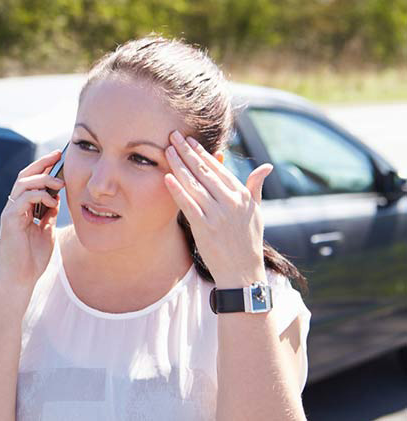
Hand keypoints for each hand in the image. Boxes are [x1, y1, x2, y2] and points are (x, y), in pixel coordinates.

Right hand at [0, 149, 64, 291]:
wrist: (20, 280)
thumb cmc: (32, 260)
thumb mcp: (46, 232)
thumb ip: (49, 215)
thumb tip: (57, 199)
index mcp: (23, 209)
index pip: (31, 181)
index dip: (44, 168)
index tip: (60, 158)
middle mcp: (14, 207)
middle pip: (25, 176)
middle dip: (42, 164)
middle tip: (58, 156)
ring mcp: (10, 212)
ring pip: (23, 183)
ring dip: (43, 179)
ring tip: (60, 183)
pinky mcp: (9, 220)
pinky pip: (23, 199)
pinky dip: (39, 195)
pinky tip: (52, 201)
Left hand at [163, 131, 272, 287]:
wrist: (242, 271)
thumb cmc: (248, 241)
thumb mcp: (256, 212)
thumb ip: (255, 188)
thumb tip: (266, 167)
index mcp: (242, 195)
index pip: (219, 168)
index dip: (203, 153)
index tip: (190, 141)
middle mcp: (230, 202)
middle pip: (204, 171)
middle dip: (187, 152)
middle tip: (173, 136)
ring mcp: (217, 214)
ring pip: (194, 184)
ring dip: (179, 165)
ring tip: (166, 150)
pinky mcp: (204, 227)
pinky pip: (188, 205)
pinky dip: (177, 190)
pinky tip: (167, 177)